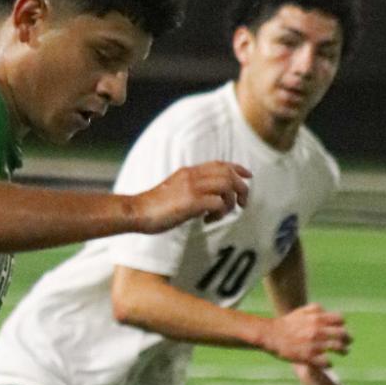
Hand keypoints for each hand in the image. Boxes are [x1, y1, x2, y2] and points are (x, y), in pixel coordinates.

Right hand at [129, 162, 251, 233]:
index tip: (248, 176)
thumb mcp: (175, 191)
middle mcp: (192, 176)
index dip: (238, 168)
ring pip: (227, 186)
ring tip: (221, 215)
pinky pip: (218, 203)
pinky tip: (207, 221)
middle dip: (241, 189)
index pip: (220, 164)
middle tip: (241, 204)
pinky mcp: (191, 202)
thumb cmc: (154, 208)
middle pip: (229, 174)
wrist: (137, 212)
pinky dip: (219, 213)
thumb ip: (191, 190)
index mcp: (189, 172)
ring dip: (231, 202)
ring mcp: (192, 188)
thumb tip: (209, 201)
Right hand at [265, 303, 351, 366]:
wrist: (271, 336)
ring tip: (344, 352)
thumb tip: (327, 312)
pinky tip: (328, 363)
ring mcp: (314, 344)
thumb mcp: (301, 311)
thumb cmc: (286, 324)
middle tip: (347, 342)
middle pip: (343, 334)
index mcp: (317, 318)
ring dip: (344, 350)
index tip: (340, 329)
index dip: (342, 325)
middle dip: (348, 338)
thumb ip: (316, 309)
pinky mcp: (309, 357)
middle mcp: (318, 330)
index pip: (340, 320)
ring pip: (338, 348)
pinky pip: (327, 362)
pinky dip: (329, 363)